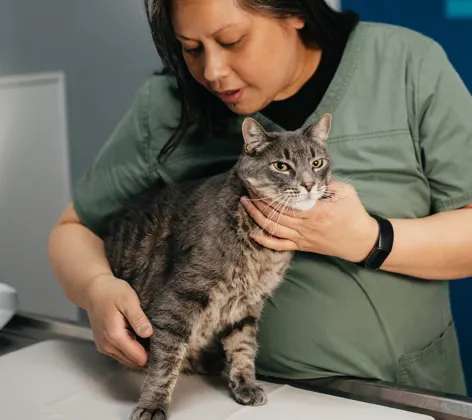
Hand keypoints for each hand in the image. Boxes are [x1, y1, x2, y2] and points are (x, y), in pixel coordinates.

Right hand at [84, 274, 151, 369]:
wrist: (93, 291)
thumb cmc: (111, 292)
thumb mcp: (128, 300)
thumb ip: (138, 318)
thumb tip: (148, 333)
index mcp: (114, 336)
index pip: (138, 358)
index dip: (153, 354)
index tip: (163, 345)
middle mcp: (107, 346)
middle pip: (134, 363)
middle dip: (148, 355)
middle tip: (160, 341)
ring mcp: (104, 347)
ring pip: (128, 360)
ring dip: (140, 354)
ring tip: (150, 339)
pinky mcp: (104, 345)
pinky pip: (122, 355)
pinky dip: (132, 351)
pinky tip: (139, 338)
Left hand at [240, 181, 378, 262]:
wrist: (361, 241)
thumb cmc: (354, 214)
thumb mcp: (345, 192)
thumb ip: (325, 183)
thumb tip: (306, 176)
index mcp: (316, 211)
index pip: (286, 201)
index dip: (270, 192)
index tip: (260, 181)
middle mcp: (306, 226)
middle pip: (275, 213)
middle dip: (259, 200)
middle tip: (248, 187)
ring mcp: (302, 238)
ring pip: (273, 228)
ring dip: (257, 216)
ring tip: (245, 203)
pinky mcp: (302, 246)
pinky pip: (280, 246)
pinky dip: (265, 241)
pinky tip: (253, 233)